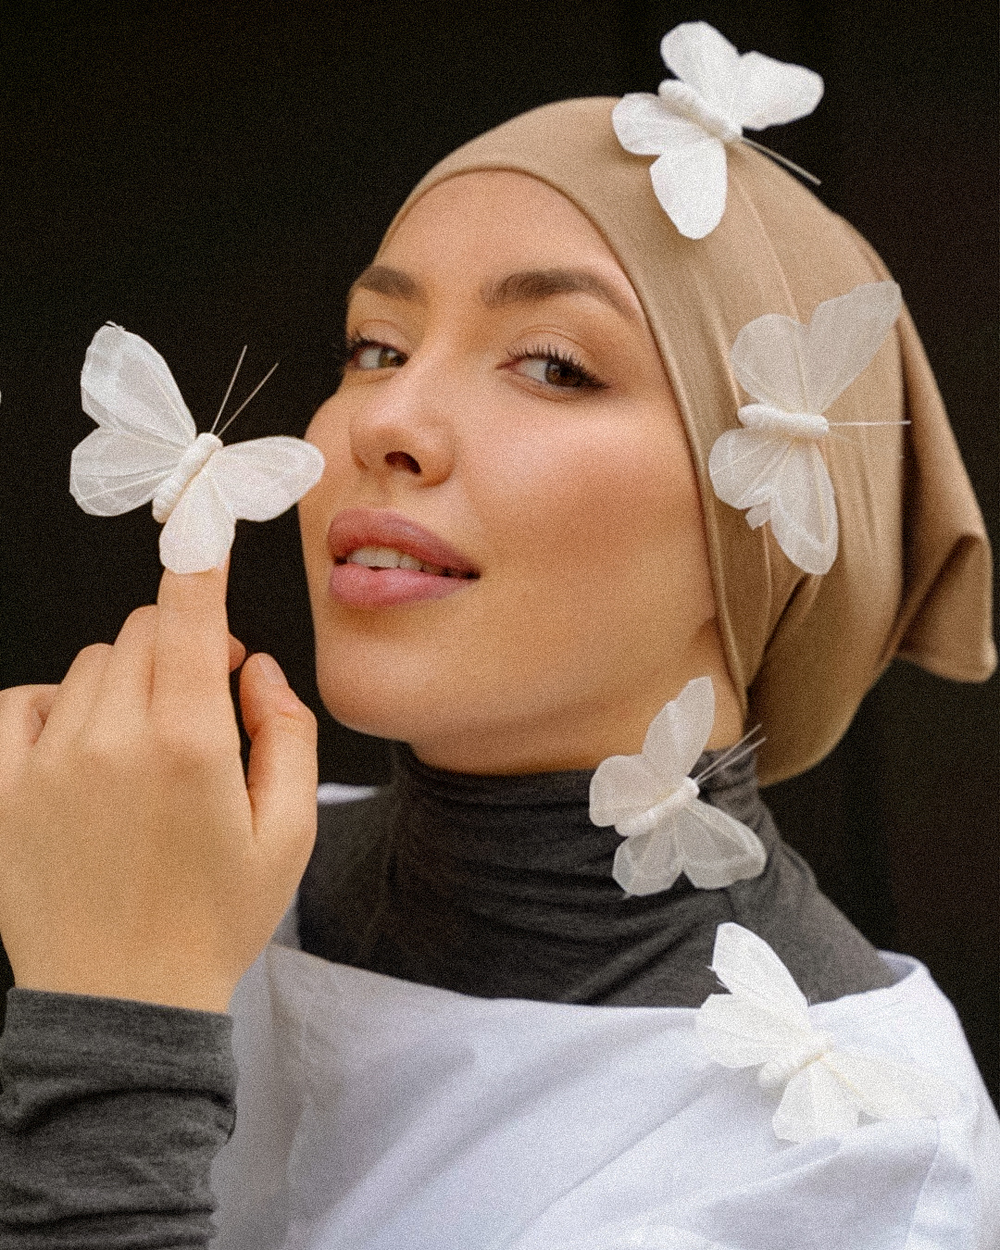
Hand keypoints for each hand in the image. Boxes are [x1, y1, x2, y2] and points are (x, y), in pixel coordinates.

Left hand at [0, 565, 317, 1011]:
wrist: (125, 1004)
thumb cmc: (214, 921)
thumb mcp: (290, 833)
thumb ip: (289, 733)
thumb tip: (255, 669)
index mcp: (189, 744)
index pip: (187, 611)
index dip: (199, 554)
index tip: (205, 517)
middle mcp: (110, 740)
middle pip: (142, 632)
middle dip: (180, 648)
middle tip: (203, 706)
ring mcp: (46, 764)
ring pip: (91, 665)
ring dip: (127, 682)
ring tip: (146, 748)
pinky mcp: (2, 793)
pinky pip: (24, 702)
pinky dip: (57, 707)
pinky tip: (84, 748)